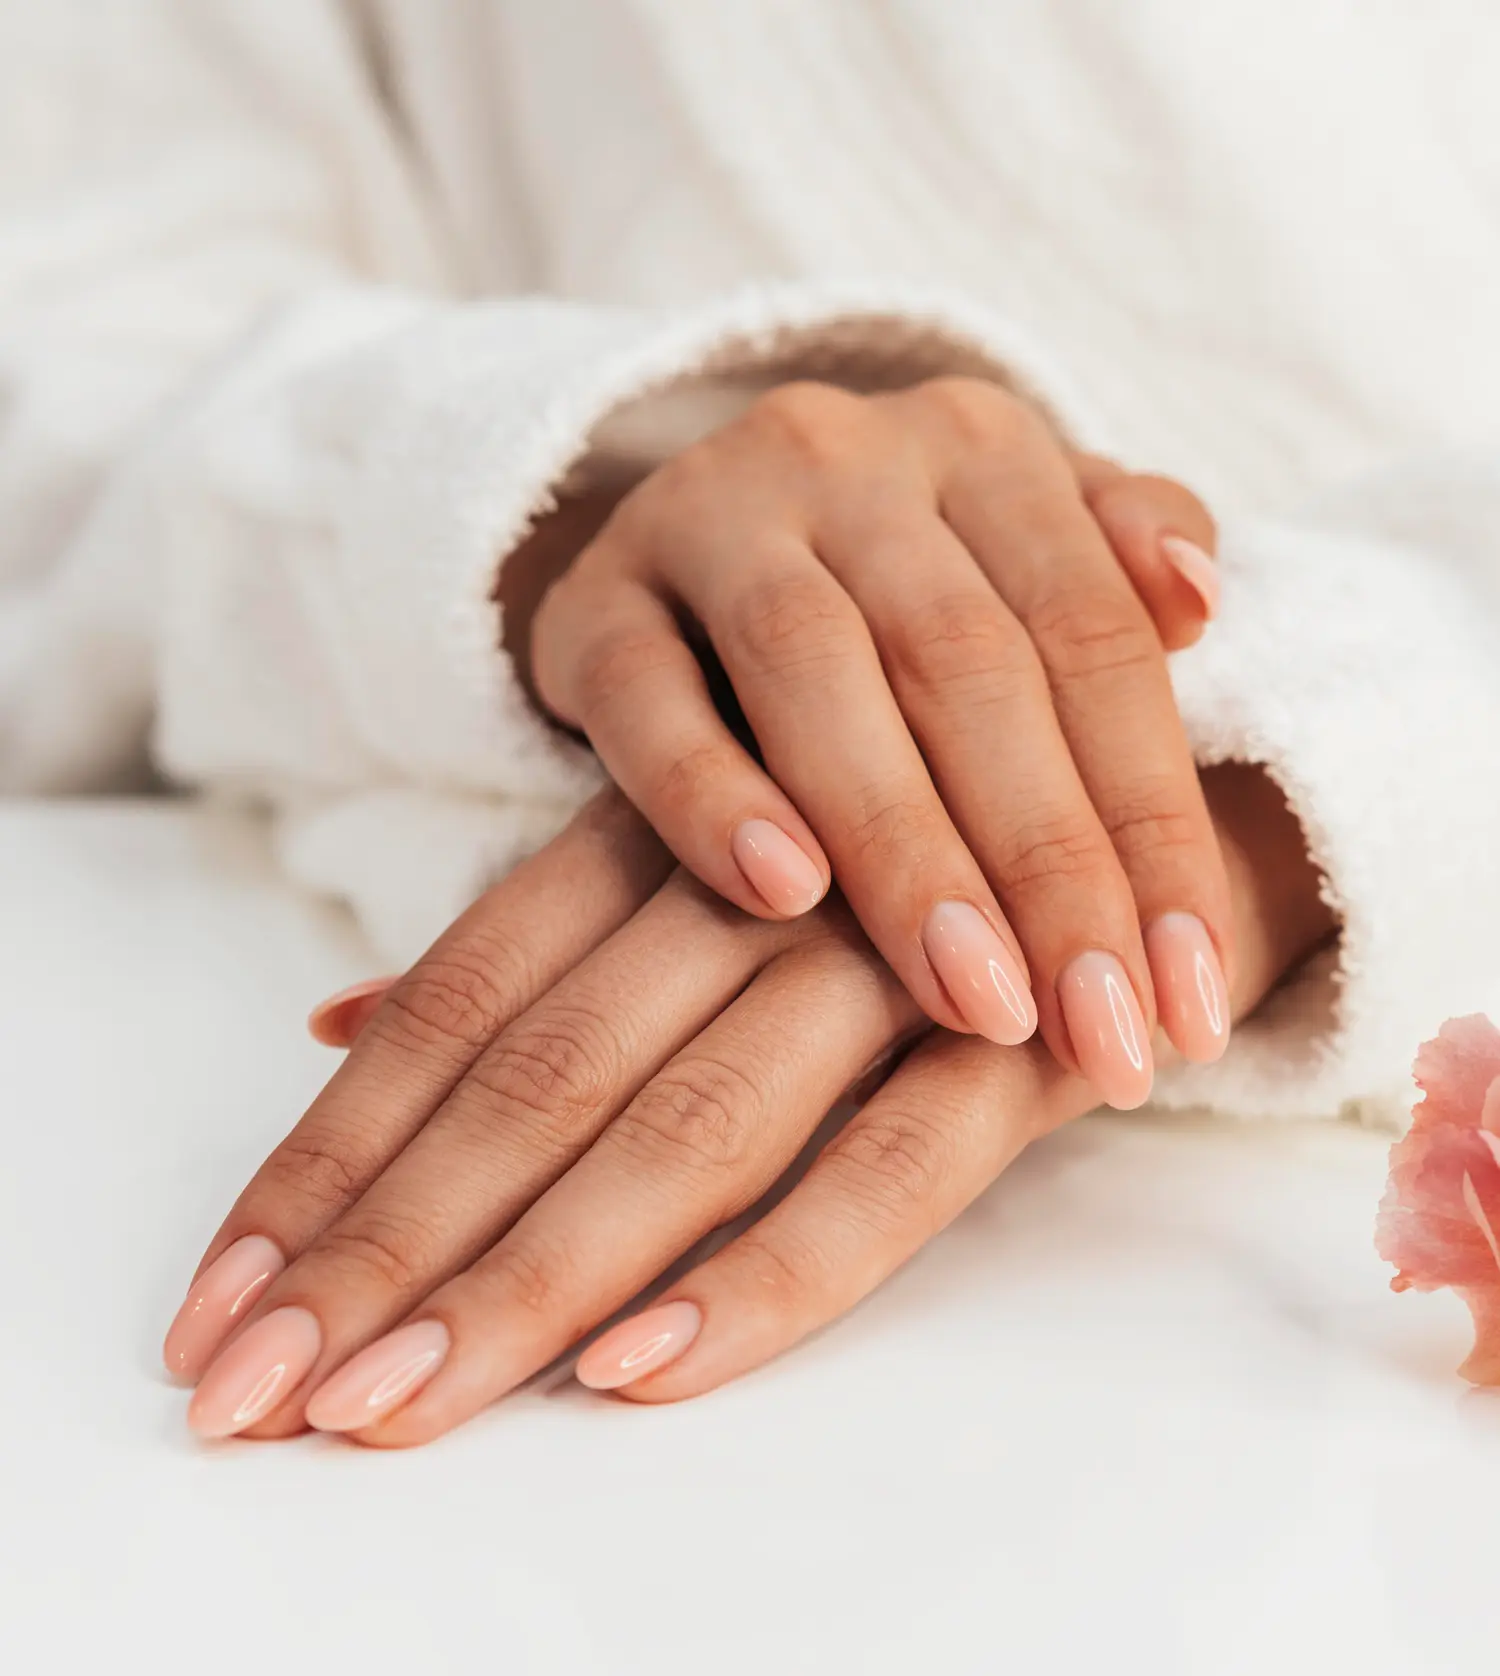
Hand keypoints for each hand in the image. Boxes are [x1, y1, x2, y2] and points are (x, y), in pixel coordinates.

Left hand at [164, 768, 1331, 1446]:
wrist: (1164, 795)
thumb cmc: (902, 838)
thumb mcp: (700, 853)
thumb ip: (527, 943)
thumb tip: (332, 1025)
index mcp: (658, 832)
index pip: (460, 998)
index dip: (335, 1150)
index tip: (223, 1299)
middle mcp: (754, 882)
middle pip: (538, 1072)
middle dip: (389, 1244)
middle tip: (258, 1395)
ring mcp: (891, 956)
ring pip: (688, 1122)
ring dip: (534, 1276)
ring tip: (395, 1408)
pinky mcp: (1022, 1039)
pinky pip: (887, 1169)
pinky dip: (766, 1269)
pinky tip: (643, 1366)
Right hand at [529, 379, 1225, 1107]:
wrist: (686, 540)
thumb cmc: (893, 582)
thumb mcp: (1021, 548)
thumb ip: (1117, 564)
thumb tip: (1200, 602)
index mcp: (982, 448)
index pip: (1094, 640)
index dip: (1156, 823)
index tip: (1192, 996)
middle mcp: (849, 457)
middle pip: (966, 666)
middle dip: (1047, 867)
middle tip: (1100, 1033)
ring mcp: (707, 516)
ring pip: (815, 674)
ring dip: (904, 851)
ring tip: (977, 1003)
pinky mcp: (593, 601)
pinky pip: (642, 695)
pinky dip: (709, 794)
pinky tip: (782, 894)